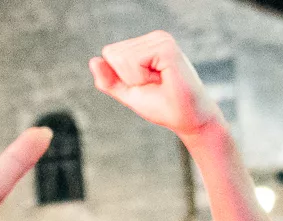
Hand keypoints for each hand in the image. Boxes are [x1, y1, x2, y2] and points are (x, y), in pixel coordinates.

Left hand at [91, 33, 224, 139]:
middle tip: (154, 86)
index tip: (146, 85)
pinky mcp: (166, 48)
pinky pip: (132, 62)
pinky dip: (141, 78)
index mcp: (146, 44)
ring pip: (120, 57)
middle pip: (112, 53)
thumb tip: (92, 61)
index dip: (122, 77)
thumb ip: (109, 80)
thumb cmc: (163, 106)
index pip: (110, 53)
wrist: (189, 121)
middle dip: (127, 78)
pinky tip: (163, 80)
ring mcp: (161, 40)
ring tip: (159, 84)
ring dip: (136, 79)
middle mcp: (154, 37)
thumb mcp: (129, 93)